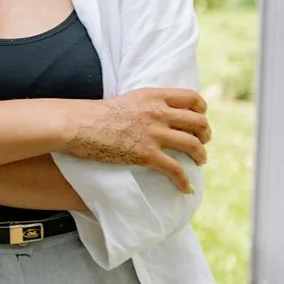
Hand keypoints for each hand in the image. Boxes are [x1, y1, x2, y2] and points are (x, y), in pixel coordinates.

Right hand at [61, 88, 211, 192]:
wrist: (78, 125)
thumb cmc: (95, 114)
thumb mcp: (127, 100)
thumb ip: (146, 104)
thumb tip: (156, 116)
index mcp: (154, 96)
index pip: (192, 98)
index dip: (201, 110)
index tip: (199, 119)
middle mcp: (158, 113)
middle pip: (198, 122)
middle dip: (205, 135)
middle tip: (202, 143)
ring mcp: (154, 134)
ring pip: (193, 145)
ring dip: (200, 156)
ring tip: (199, 162)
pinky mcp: (146, 154)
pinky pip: (175, 170)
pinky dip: (184, 181)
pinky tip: (185, 187)